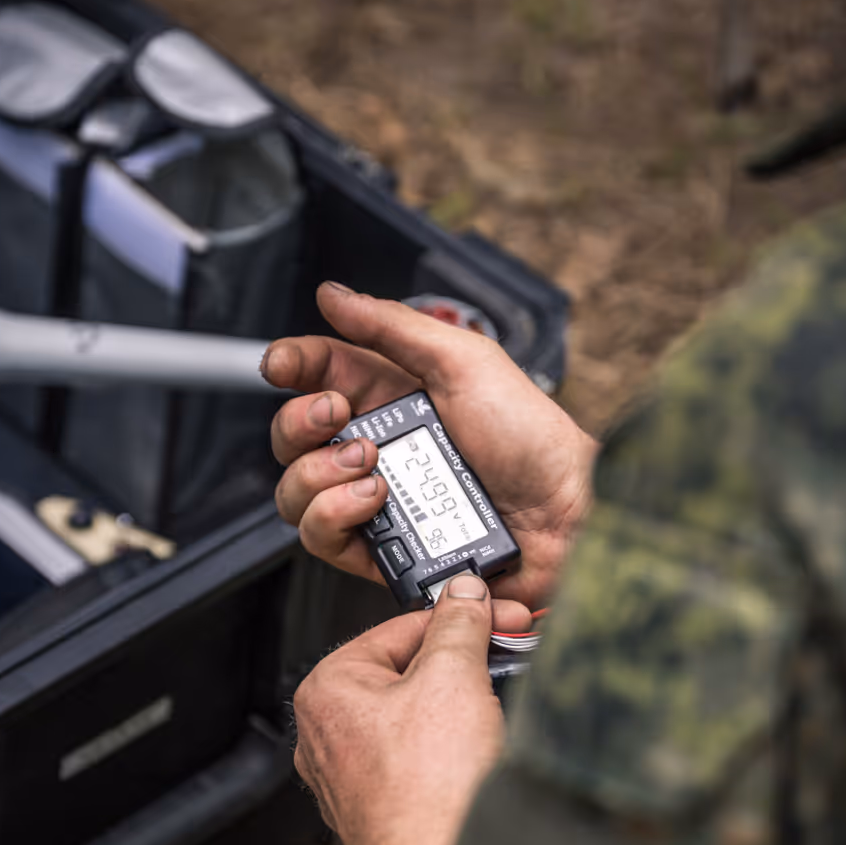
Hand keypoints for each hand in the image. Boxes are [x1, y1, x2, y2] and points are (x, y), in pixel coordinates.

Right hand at [263, 281, 597, 611]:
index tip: (282, 365)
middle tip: (342, 418)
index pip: (319, 374)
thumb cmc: (529, 436)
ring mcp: (376, 502)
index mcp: (394, 395)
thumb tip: (334, 295)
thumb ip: (392, 326)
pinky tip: (375, 502)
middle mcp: (378, 448)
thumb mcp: (463, 361)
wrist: (563, 514)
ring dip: (317, 474)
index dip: (292, 365)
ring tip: (372, 469)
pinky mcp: (381, 550)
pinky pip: (320, 537)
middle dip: (300, 423)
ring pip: (296, 491)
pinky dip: (334, 516)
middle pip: (292, 437)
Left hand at [293, 571, 508, 844]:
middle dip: (466, 663)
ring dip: (466, 705)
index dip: (460, 617)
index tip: (502, 614)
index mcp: (327, 690)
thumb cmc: (429, 793)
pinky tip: (486, 751)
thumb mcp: (453, 679)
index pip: (400, 628)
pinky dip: (457, 747)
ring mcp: (352, 778)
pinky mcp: (383, 810)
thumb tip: (462, 594)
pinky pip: (423, 759)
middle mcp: (328, 734)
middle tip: (512, 653)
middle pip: (410, 672)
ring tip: (503, 705)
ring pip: (419, 717)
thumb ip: (458, 626)